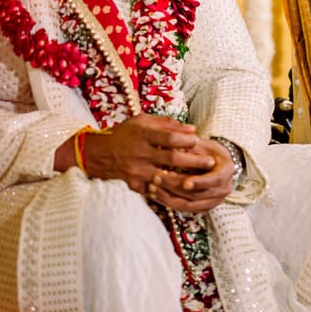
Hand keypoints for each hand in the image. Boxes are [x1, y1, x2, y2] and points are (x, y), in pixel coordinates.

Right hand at [79, 114, 212, 195]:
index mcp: (142, 134)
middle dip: (193, 161)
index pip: (169, 137)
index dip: (185, 139)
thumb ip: (166, 124)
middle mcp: (140, 154)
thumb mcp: (142, 121)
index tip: (197, 139)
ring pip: (167, 178)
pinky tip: (185, 189)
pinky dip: (171, 190)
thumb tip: (191, 129)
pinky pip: (157, 190)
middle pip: (171, 159)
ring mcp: (137, 172)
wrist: (100, 154)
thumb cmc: (125, 133)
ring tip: (202, 178)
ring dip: (186, 179)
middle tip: (210, 162)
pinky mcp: (136, 186)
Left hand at [146, 138, 235, 212]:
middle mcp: (223, 190)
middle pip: (197, 195)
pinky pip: (183, 209)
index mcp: (227, 171)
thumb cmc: (209, 150)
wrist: (217, 163)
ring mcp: (212, 201)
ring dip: (168, 198)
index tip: (185, 182)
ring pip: (188, 206)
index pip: (214, 180)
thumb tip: (174, 147)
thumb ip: (191, 148)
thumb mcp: (203, 144)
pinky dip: (168, 203)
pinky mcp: (201, 208)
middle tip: (157, 177)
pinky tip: (156, 194)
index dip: (199, 182)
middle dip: (175, 187)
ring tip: (152, 187)